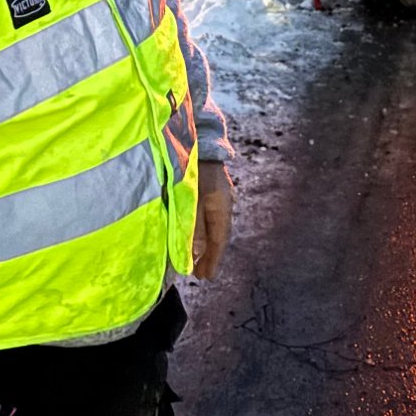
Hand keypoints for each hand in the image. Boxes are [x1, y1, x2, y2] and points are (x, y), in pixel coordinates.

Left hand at [191, 162, 233, 280]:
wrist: (198, 138)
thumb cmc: (191, 168)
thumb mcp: (191, 200)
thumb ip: (193, 228)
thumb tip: (196, 254)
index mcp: (222, 207)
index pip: (219, 240)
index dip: (212, 260)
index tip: (205, 278)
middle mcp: (224, 202)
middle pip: (217, 235)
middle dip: (208, 255)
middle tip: (200, 274)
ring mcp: (219, 194)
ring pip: (213, 225)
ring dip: (205, 243)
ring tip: (196, 258)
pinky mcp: (210, 187)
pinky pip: (208, 216)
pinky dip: (202, 230)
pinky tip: (195, 234)